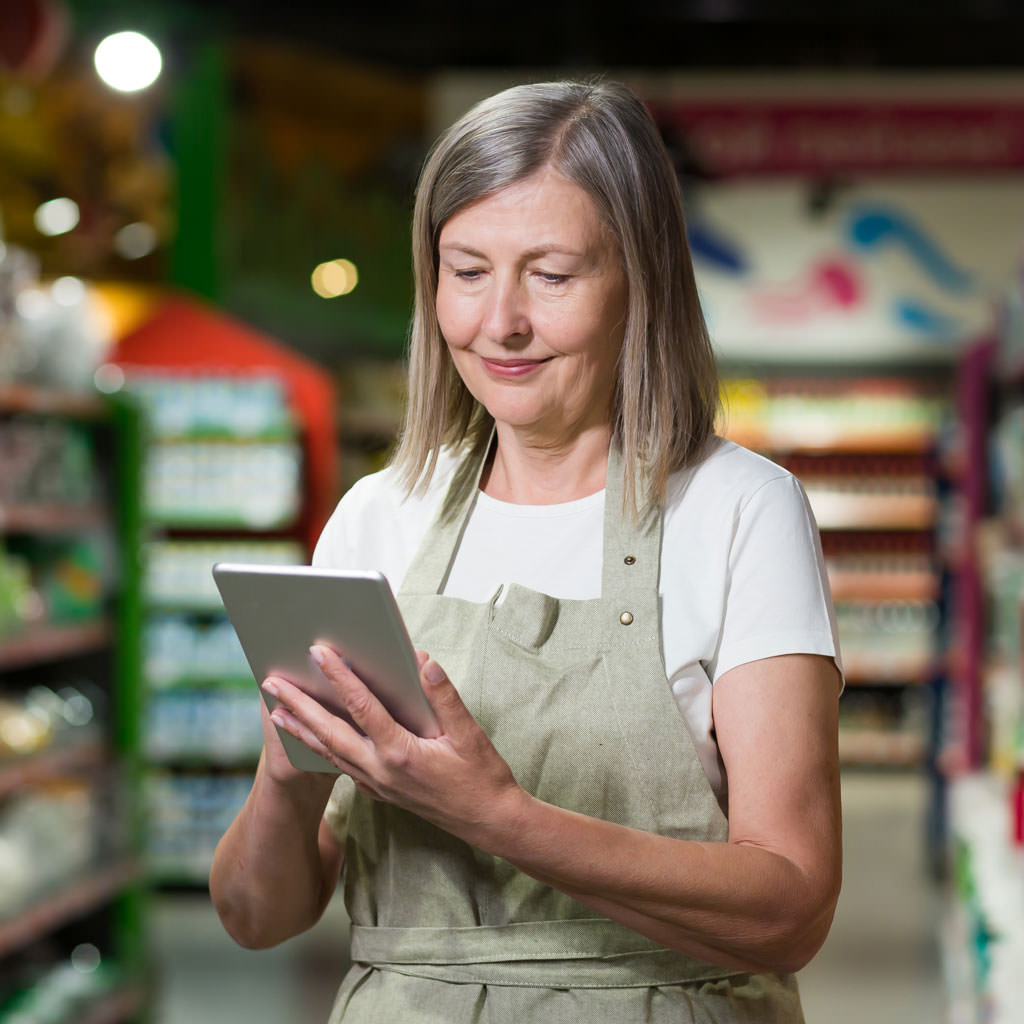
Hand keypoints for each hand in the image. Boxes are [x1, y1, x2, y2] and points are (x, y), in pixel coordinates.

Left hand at [261, 646, 524, 846]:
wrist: (489, 822)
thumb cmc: (482, 776)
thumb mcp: (469, 734)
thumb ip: (444, 696)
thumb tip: (423, 662)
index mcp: (400, 753)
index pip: (362, 708)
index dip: (339, 678)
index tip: (319, 652)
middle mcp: (380, 771)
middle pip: (330, 733)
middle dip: (298, 706)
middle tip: (271, 684)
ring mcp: (378, 785)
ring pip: (330, 754)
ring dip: (302, 730)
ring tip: (277, 710)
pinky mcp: (381, 792)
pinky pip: (342, 767)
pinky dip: (321, 750)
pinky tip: (312, 739)